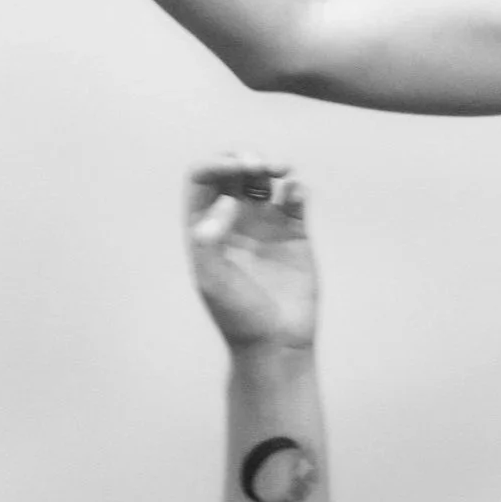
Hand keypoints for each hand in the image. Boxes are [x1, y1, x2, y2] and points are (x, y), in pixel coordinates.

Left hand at [185, 155, 315, 350]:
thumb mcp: (211, 280)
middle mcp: (233, 221)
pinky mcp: (295, 235)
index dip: (217, 164)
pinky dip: (297, 189)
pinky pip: (296, 200)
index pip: (203, 179)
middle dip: (244, 158)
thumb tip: (227, 199)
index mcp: (205, 227)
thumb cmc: (238, 316)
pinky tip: (296, 195)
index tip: (238, 168)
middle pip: (234, 172)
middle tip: (259, 165)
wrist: (277, 343)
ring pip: (265, 180)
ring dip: (271, 166)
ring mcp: (265, 226)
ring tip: (282, 168)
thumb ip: (209, 239)